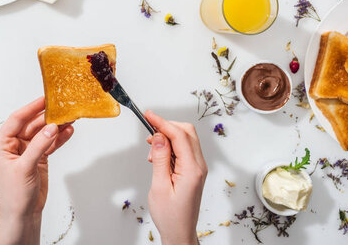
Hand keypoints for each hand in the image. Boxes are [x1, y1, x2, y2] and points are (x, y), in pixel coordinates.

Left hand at [0, 97, 73, 244]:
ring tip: (70, 118)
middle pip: (32, 124)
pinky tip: (69, 131)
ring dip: (56, 127)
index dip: (31, 108)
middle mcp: (13, 145)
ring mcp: (27, 151)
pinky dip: (59, 138)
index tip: (45, 99)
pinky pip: (50, 144)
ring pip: (43, 133)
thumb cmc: (14, 195)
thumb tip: (51, 127)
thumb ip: (39, 145)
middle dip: (48, 117)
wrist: (23, 215)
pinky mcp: (38, 158)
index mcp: (2, 144)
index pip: (17, 119)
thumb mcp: (25, 167)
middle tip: (63, 108)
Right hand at [144, 110, 206, 244]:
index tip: (148, 115)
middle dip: (166, 127)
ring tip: (151, 152)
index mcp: (192, 170)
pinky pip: (184, 150)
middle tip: (148, 131)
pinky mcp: (194, 171)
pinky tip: (158, 157)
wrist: (180, 232)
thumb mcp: (159, 186)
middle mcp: (199, 166)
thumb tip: (158, 136)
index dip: (162, 122)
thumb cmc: (170, 216)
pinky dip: (170, 146)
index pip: (179, 135)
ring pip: (186, 139)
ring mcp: (198, 168)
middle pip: (186, 132)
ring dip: (167, 137)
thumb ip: (160, 159)